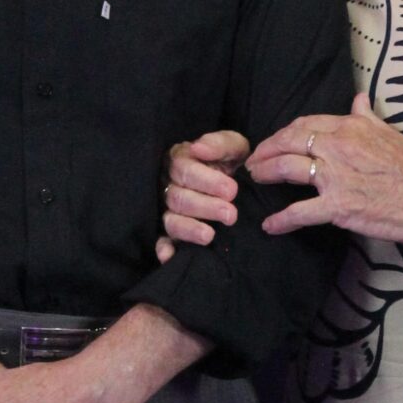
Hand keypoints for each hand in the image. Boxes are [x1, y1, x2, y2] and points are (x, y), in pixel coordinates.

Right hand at [155, 128, 248, 263]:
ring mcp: (166, 209)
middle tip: (230, 214)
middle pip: (178, 197)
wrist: (240, 183)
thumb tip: (198, 149)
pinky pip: (161, 240)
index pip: (183, 169)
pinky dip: (163, 249)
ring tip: (209, 236)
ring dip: (189, 229)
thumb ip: (218, 144)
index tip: (232, 190)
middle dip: (205, 207)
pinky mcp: (169, 231)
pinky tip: (169, 257)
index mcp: (180, 160)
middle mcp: (168, 185)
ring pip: (170, 220)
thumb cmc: (233, 162)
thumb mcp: (234, 147)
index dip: (206, 181)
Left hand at [248, 92, 402, 240]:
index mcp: (352, 127)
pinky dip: (280, 220)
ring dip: (265, 174)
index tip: (274, 142)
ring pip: (287, 169)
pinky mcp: (339, 207)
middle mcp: (339, 146)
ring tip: (255, 181)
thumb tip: (358, 99)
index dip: (284, 133)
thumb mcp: (391, 133)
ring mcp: (337, 177)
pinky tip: (269, 226)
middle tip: (253, 161)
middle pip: (288, 142)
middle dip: (265, 151)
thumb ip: (368, 117)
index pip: (305, 124)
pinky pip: (300, 212)